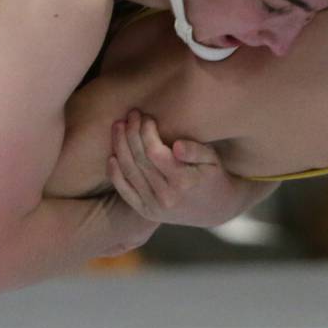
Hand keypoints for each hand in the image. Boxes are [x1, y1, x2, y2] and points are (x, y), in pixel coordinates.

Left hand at [105, 109, 240, 226]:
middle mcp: (166, 197)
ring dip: (120, 147)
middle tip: (130, 115)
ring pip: (129, 172)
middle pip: (139, 160)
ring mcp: (154, 206)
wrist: (215, 210)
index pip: (155, 152)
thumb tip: (176, 145)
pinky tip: (112, 156)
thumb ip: (196, 151)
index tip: (147, 117)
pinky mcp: (145, 211)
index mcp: (184, 182)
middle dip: (131, 134)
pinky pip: (125, 191)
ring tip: (118, 126)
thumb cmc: (214, 176)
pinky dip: (115, 174)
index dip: (146, 132)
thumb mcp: (213, 160)